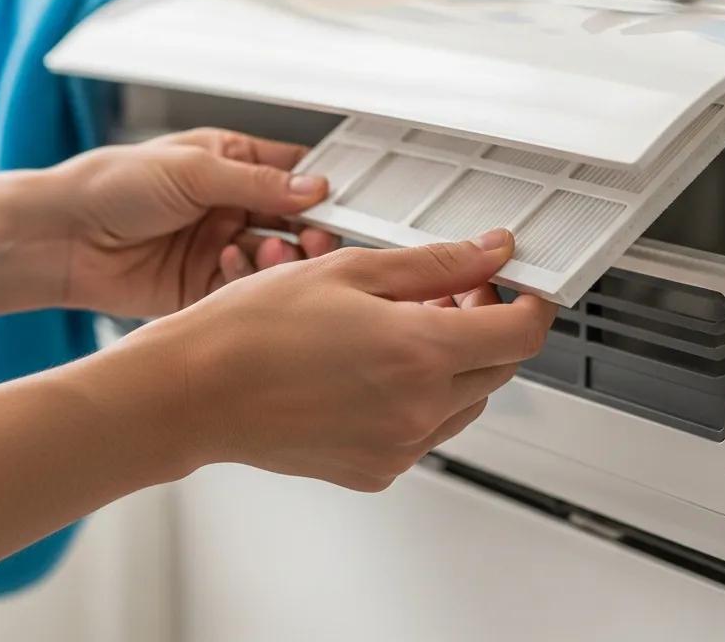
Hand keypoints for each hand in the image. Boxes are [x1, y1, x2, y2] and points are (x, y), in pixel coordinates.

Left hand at [46, 129, 338, 317]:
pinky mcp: (205, 285)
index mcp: (231, 163)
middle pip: (293, 221)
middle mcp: (231, 205)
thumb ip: (256, 182)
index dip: (320, 187)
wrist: (62, 236)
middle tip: (314, 238)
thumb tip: (313, 188)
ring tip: (272, 253)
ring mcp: (220, 245)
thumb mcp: (192, 170)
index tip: (341, 202)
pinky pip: (245, 286)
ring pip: (275, 258)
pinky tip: (232, 265)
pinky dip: (248, 280)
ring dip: (281, 258)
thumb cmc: (112, 183)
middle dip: (309, 230)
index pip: (293, 174)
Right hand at [104, 230, 557, 491]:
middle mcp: (418, 411)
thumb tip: (490, 254)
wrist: (195, 391)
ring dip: (455, 361)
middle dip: (487, 325)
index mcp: (419, 354)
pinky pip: (426, 430)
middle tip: (450, 292)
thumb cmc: (254, 329)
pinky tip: (375, 365)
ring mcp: (398, 448)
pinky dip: (421, 397)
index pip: (521, 334)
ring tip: (403, 325)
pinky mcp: (375, 470)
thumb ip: (436, 265)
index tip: (516, 285)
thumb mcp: (351, 271)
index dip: (529, 303)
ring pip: (466, 401)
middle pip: (498, 368)